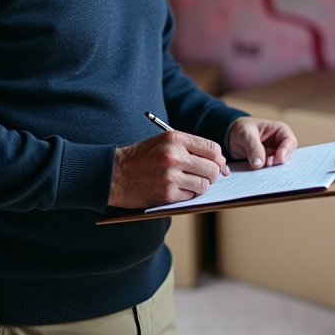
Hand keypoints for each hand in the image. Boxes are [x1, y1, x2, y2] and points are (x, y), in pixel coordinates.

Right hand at [108, 131, 229, 209]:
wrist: (114, 174)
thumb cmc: (141, 158)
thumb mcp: (163, 142)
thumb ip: (190, 148)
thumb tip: (219, 162)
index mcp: (175, 138)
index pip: (213, 149)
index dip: (218, 159)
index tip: (216, 165)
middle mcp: (174, 155)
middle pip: (212, 168)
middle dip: (212, 175)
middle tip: (204, 177)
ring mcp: (171, 176)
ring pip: (204, 184)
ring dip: (200, 186)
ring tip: (188, 183)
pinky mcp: (167, 194)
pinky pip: (190, 196)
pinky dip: (186, 195)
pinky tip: (175, 190)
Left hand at [228, 118, 297, 168]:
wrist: (230, 136)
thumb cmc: (241, 128)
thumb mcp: (246, 135)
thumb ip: (253, 148)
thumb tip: (259, 164)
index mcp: (279, 130)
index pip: (290, 141)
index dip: (286, 150)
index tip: (278, 158)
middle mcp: (279, 143)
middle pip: (286, 156)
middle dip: (278, 162)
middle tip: (268, 166)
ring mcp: (273, 154)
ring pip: (278, 165)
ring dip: (270, 169)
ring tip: (260, 169)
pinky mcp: (266, 162)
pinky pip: (268, 170)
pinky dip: (264, 172)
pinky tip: (257, 173)